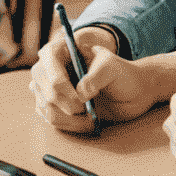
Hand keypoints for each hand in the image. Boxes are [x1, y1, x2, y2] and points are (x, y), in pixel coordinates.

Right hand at [29, 29, 162, 129]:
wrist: (129, 92)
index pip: (48, 61)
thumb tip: (80, 93)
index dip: (59, 82)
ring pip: (47, 108)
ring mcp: (49, 89)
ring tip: (90, 113)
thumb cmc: (120, 74)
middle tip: (87, 107)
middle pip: (46, 90)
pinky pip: (52, 120)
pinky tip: (87, 120)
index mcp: (62, 50)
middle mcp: (50, 69)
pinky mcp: (53, 107)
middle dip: (68, 104)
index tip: (78, 98)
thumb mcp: (112, 67)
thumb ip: (97, 76)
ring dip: (70, 117)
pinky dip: (71, 124)